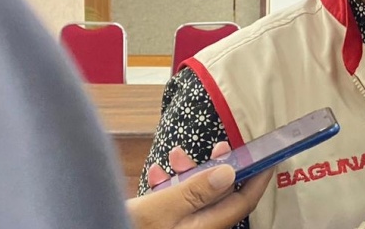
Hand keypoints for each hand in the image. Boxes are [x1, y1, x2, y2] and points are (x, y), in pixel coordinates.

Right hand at [127, 142, 271, 228]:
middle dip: (218, 167)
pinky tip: (157, 172)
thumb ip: (195, 190)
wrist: (94, 227)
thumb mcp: (160, 208)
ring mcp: (180, 228)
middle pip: (219, 196)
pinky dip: (168, 186)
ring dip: (188, 173)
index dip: (258, 178)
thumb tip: (230, 172)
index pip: (243, 202)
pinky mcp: (163, 225)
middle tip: (219, 145)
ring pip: (195, 197)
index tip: (270, 157)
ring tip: (175, 155)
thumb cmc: (128, 227)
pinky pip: (175, 203)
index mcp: (204, 228)